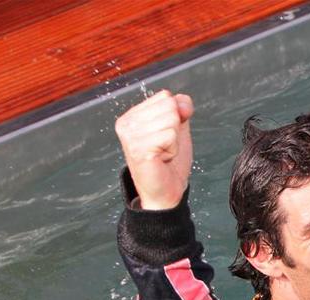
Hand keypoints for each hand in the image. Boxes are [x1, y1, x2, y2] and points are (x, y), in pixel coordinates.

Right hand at [114, 90, 193, 209]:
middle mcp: (127, 123)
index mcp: (132, 115)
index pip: (165, 96)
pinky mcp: (138, 148)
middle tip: (165, 147)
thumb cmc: (169, 163)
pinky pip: (170, 135)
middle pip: (169, 105)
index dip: (176, 116)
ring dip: (174, 140)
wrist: (165, 192)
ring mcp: (130, 135)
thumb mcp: (178, 129)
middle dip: (175, 129)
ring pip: (171, 119)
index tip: (165, 137)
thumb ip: (181, 109)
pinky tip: (162, 159)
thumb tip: (183, 104)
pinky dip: (173, 149)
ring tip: (163, 153)